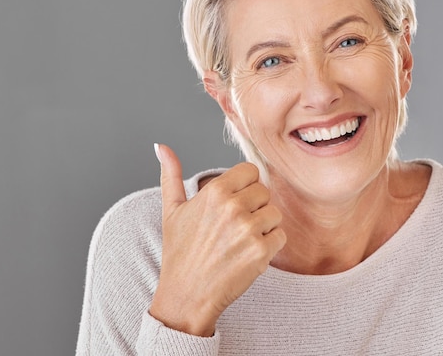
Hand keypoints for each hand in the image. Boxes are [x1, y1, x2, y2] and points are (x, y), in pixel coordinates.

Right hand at [149, 144, 285, 336]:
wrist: (186, 295)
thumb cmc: (180, 254)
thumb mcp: (171, 210)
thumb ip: (170, 174)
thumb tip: (162, 147)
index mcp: (214, 191)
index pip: (251, 171)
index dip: (245, 187)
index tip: (234, 203)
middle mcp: (233, 207)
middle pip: (264, 192)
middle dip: (254, 207)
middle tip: (234, 227)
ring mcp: (248, 229)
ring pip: (274, 213)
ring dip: (263, 227)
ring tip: (240, 241)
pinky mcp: (261, 252)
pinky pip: (280, 236)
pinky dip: (269, 246)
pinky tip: (247, 254)